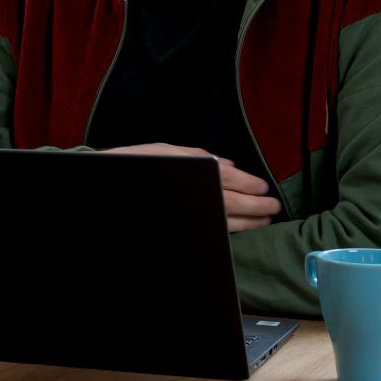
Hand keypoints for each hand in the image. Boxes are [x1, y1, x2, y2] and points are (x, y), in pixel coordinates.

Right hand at [103, 143, 282, 232]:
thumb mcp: (165, 152)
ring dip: (248, 221)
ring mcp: (186, 211)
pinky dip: (229, 228)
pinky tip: (238, 227)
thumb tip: (229, 164)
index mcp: (189, 172)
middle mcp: (190, 194)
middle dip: (256, 206)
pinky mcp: (182, 224)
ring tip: (263, 220)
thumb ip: (198, 157)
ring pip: (225, 220)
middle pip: (231, 203)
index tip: (263, 188)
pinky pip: (211, 228)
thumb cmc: (134, 164)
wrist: (107, 182)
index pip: (228, 180)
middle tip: (273, 208)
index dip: (249, 185)